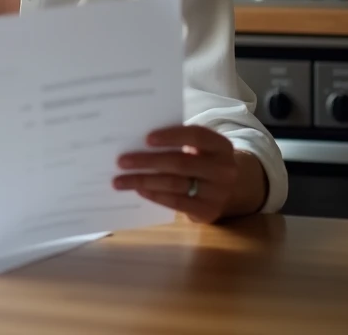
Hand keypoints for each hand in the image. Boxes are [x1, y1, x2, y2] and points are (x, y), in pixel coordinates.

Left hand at [112, 125, 237, 223]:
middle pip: (180, 162)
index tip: (146, 139)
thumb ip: (177, 143)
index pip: (197, 136)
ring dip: (143, 181)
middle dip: (147, 161)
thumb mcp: (199, 149)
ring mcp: (218, 192)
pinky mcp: (208, 211)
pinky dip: (155, 195)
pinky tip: (139, 190)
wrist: (228, 190)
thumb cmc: (202, 161)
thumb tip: (135, 142)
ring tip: (120, 180)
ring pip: (175, 184)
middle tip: (121, 162)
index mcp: (221, 146)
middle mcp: (224, 169)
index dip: (171, 136)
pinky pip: (176, 203)